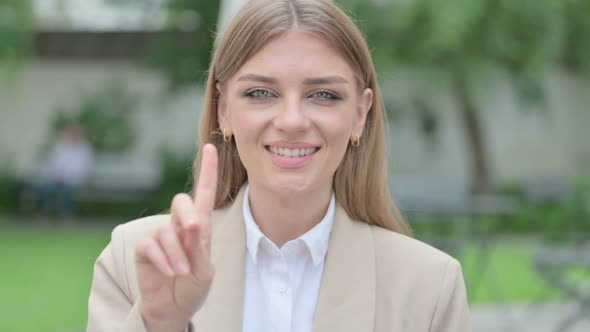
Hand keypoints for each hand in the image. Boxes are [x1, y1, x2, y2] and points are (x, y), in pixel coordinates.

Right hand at [135, 144, 217, 331]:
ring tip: (182, 272)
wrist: (173, 309)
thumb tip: (191, 223)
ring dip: (177, 254)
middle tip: (193, 236)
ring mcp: (161, 236)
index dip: (209, 171)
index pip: (205, 194)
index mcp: (201, 228)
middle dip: (187, 218)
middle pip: (181, 202)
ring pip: (166, 231)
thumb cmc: (192, 287)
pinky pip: (151, 245)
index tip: (212, 147)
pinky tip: (169, 273)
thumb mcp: (204, 270)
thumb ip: (199, 247)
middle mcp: (180, 226)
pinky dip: (163, 260)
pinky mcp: (145, 249)